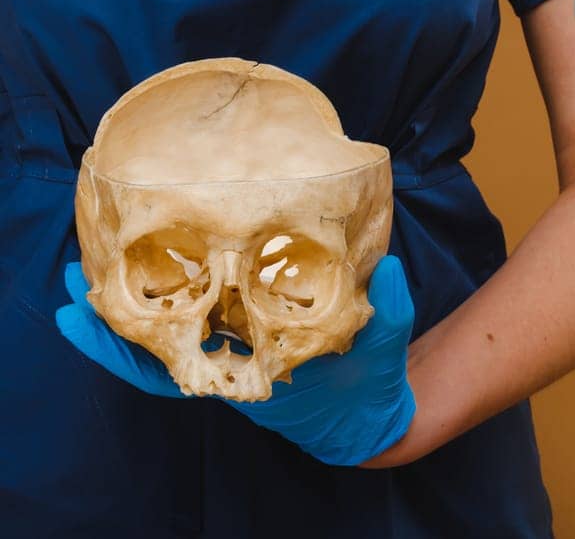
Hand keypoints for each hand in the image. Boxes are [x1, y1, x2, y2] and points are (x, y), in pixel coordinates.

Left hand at [57, 255, 416, 466]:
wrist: (368, 416)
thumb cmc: (371, 385)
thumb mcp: (384, 347)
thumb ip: (389, 307)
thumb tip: (386, 268)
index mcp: (256, 376)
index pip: (181, 364)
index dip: (131, 345)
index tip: (89, 317)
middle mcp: (232, 371)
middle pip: (157, 351)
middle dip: (114, 322)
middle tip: (73, 284)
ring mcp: (234, 358)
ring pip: (169, 340)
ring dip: (130, 314)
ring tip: (90, 279)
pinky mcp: (244, 344)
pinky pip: (195, 328)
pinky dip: (169, 309)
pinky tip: (154, 280)